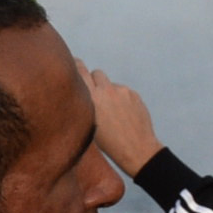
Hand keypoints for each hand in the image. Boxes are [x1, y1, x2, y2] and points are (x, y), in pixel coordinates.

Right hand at [82, 66, 163, 180]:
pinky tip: (124, 115)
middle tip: (96, 94)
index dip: (77, 65)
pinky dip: (122, 99)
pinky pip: (123, 92)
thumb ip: (86, 104)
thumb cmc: (109, 143)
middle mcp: (106, 91)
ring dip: (109, 92)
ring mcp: (122, 91)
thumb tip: (81, 91)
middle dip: (95, 80)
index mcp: (92, 98)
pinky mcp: (134, 94)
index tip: (75, 62)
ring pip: (111, 84)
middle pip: (96, 73)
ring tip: (113, 112)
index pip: (81, 71)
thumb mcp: (89, 123)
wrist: (137, 149)